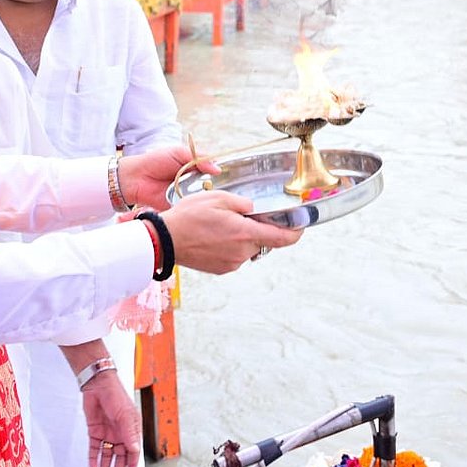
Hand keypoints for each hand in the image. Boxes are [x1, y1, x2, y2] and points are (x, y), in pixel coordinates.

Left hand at [82, 369, 141, 466]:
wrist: (98, 385)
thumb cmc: (116, 396)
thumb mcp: (125, 416)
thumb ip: (129, 434)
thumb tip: (135, 451)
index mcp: (131, 430)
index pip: (133, 452)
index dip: (131, 466)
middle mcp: (120, 434)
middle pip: (119, 457)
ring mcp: (107, 433)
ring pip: (107, 455)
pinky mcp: (95, 431)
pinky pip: (94, 448)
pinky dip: (94, 458)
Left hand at [117, 147, 219, 209]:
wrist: (136, 177)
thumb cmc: (156, 161)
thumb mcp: (179, 153)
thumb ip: (199, 159)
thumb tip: (217, 168)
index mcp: (194, 169)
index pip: (212, 172)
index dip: (219, 175)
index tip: (225, 175)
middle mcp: (192, 183)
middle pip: (210, 187)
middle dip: (213, 188)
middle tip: (212, 185)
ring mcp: (186, 195)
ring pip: (202, 199)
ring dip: (204, 197)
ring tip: (204, 194)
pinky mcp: (179, 207)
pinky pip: (191, 208)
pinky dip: (194, 207)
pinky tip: (196, 204)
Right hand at [161, 190, 302, 273]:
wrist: (165, 241)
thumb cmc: (189, 217)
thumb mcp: (218, 198)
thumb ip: (242, 203)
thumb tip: (253, 209)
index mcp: (245, 234)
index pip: (282, 238)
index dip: (296, 232)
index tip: (300, 226)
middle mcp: (242, 252)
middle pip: (263, 241)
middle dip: (258, 229)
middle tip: (241, 216)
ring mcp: (231, 263)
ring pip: (247, 248)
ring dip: (241, 237)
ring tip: (220, 225)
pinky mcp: (221, 269)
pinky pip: (234, 256)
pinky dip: (230, 246)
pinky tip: (213, 236)